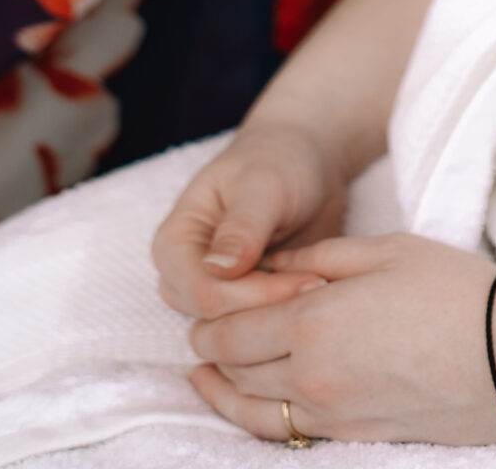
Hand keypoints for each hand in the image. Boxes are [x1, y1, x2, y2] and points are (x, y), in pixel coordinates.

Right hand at [151, 121, 345, 320]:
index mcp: (173, 242)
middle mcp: (183, 276)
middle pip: (216, 321)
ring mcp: (209, 293)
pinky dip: (286, 318)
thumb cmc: (278, 161)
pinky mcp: (239, 305)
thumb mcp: (265, 182)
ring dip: (279, 318)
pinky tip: (318, 292)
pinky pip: (255, 329)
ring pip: (235, 333)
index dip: (254, 296)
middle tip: (321, 286)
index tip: (308, 280)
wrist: (304, 162)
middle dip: (269, 310)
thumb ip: (242, 226)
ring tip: (322, 286)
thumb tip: (217, 270)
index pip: (204, 293)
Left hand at [188, 231, 495, 444]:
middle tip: (200, 335)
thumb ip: (319, 258)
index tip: (201, 307)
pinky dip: (257, 419)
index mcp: (313, 325)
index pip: (233, 330)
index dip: (210, 319)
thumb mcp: (386, 250)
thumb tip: (273, 265)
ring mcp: (332, 415)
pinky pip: (286, 433)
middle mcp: (311, 379)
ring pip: (253, 412)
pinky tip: (253, 406)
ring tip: (205, 377)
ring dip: (223, 393)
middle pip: (236, 371)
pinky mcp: (355, 438)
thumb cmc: (454, 292)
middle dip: (211, 352)